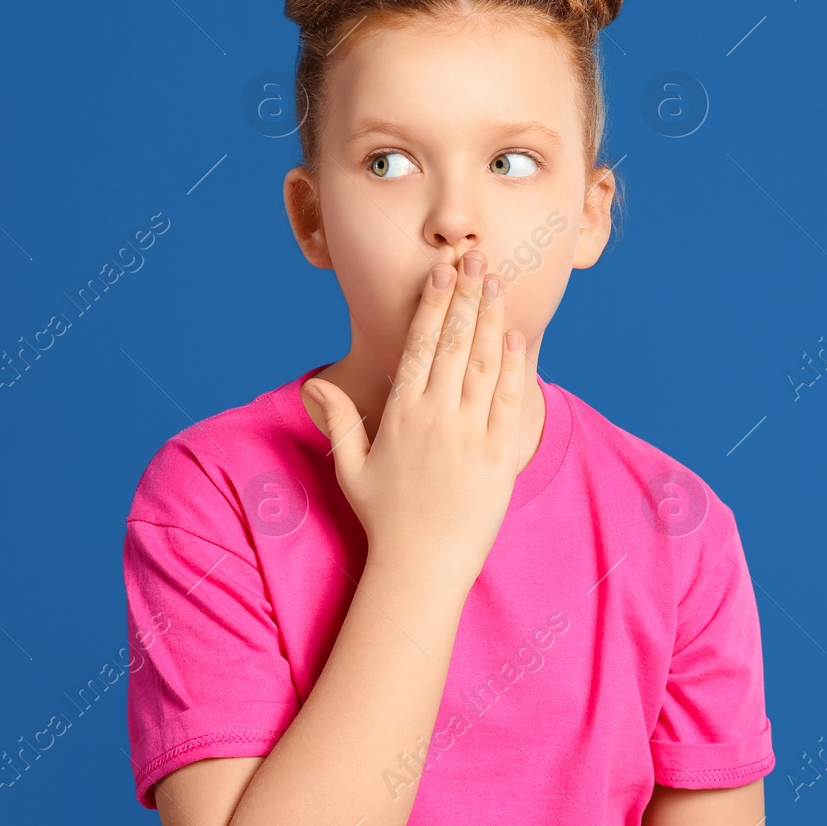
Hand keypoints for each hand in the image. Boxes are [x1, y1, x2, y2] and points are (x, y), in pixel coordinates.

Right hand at [301, 250, 531, 587]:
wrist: (422, 568)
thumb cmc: (384, 520)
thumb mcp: (350, 469)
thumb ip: (338, 421)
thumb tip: (311, 384)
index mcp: (400, 414)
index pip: (419, 346)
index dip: (433, 305)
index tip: (441, 272)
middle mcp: (436, 417)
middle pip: (455, 342)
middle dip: (466, 295)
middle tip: (476, 257)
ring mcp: (470, 434)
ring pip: (484, 362)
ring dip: (491, 317)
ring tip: (497, 282)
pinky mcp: (499, 455)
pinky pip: (509, 400)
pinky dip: (514, 364)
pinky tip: (515, 335)